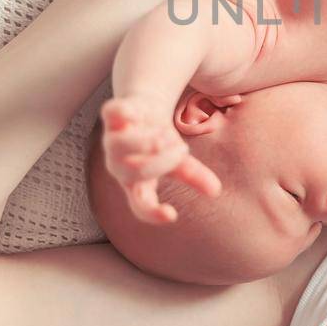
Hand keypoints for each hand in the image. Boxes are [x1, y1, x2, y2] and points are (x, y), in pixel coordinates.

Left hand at [99, 94, 226, 223]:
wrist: (144, 111)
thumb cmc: (160, 143)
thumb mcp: (178, 161)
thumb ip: (194, 176)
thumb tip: (216, 191)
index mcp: (136, 183)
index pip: (140, 205)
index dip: (152, 213)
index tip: (172, 214)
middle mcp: (118, 165)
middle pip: (135, 171)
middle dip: (162, 161)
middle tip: (183, 150)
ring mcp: (112, 139)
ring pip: (120, 145)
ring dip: (149, 141)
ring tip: (166, 135)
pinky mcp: (110, 116)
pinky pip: (111, 114)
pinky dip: (124, 113)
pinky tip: (135, 114)